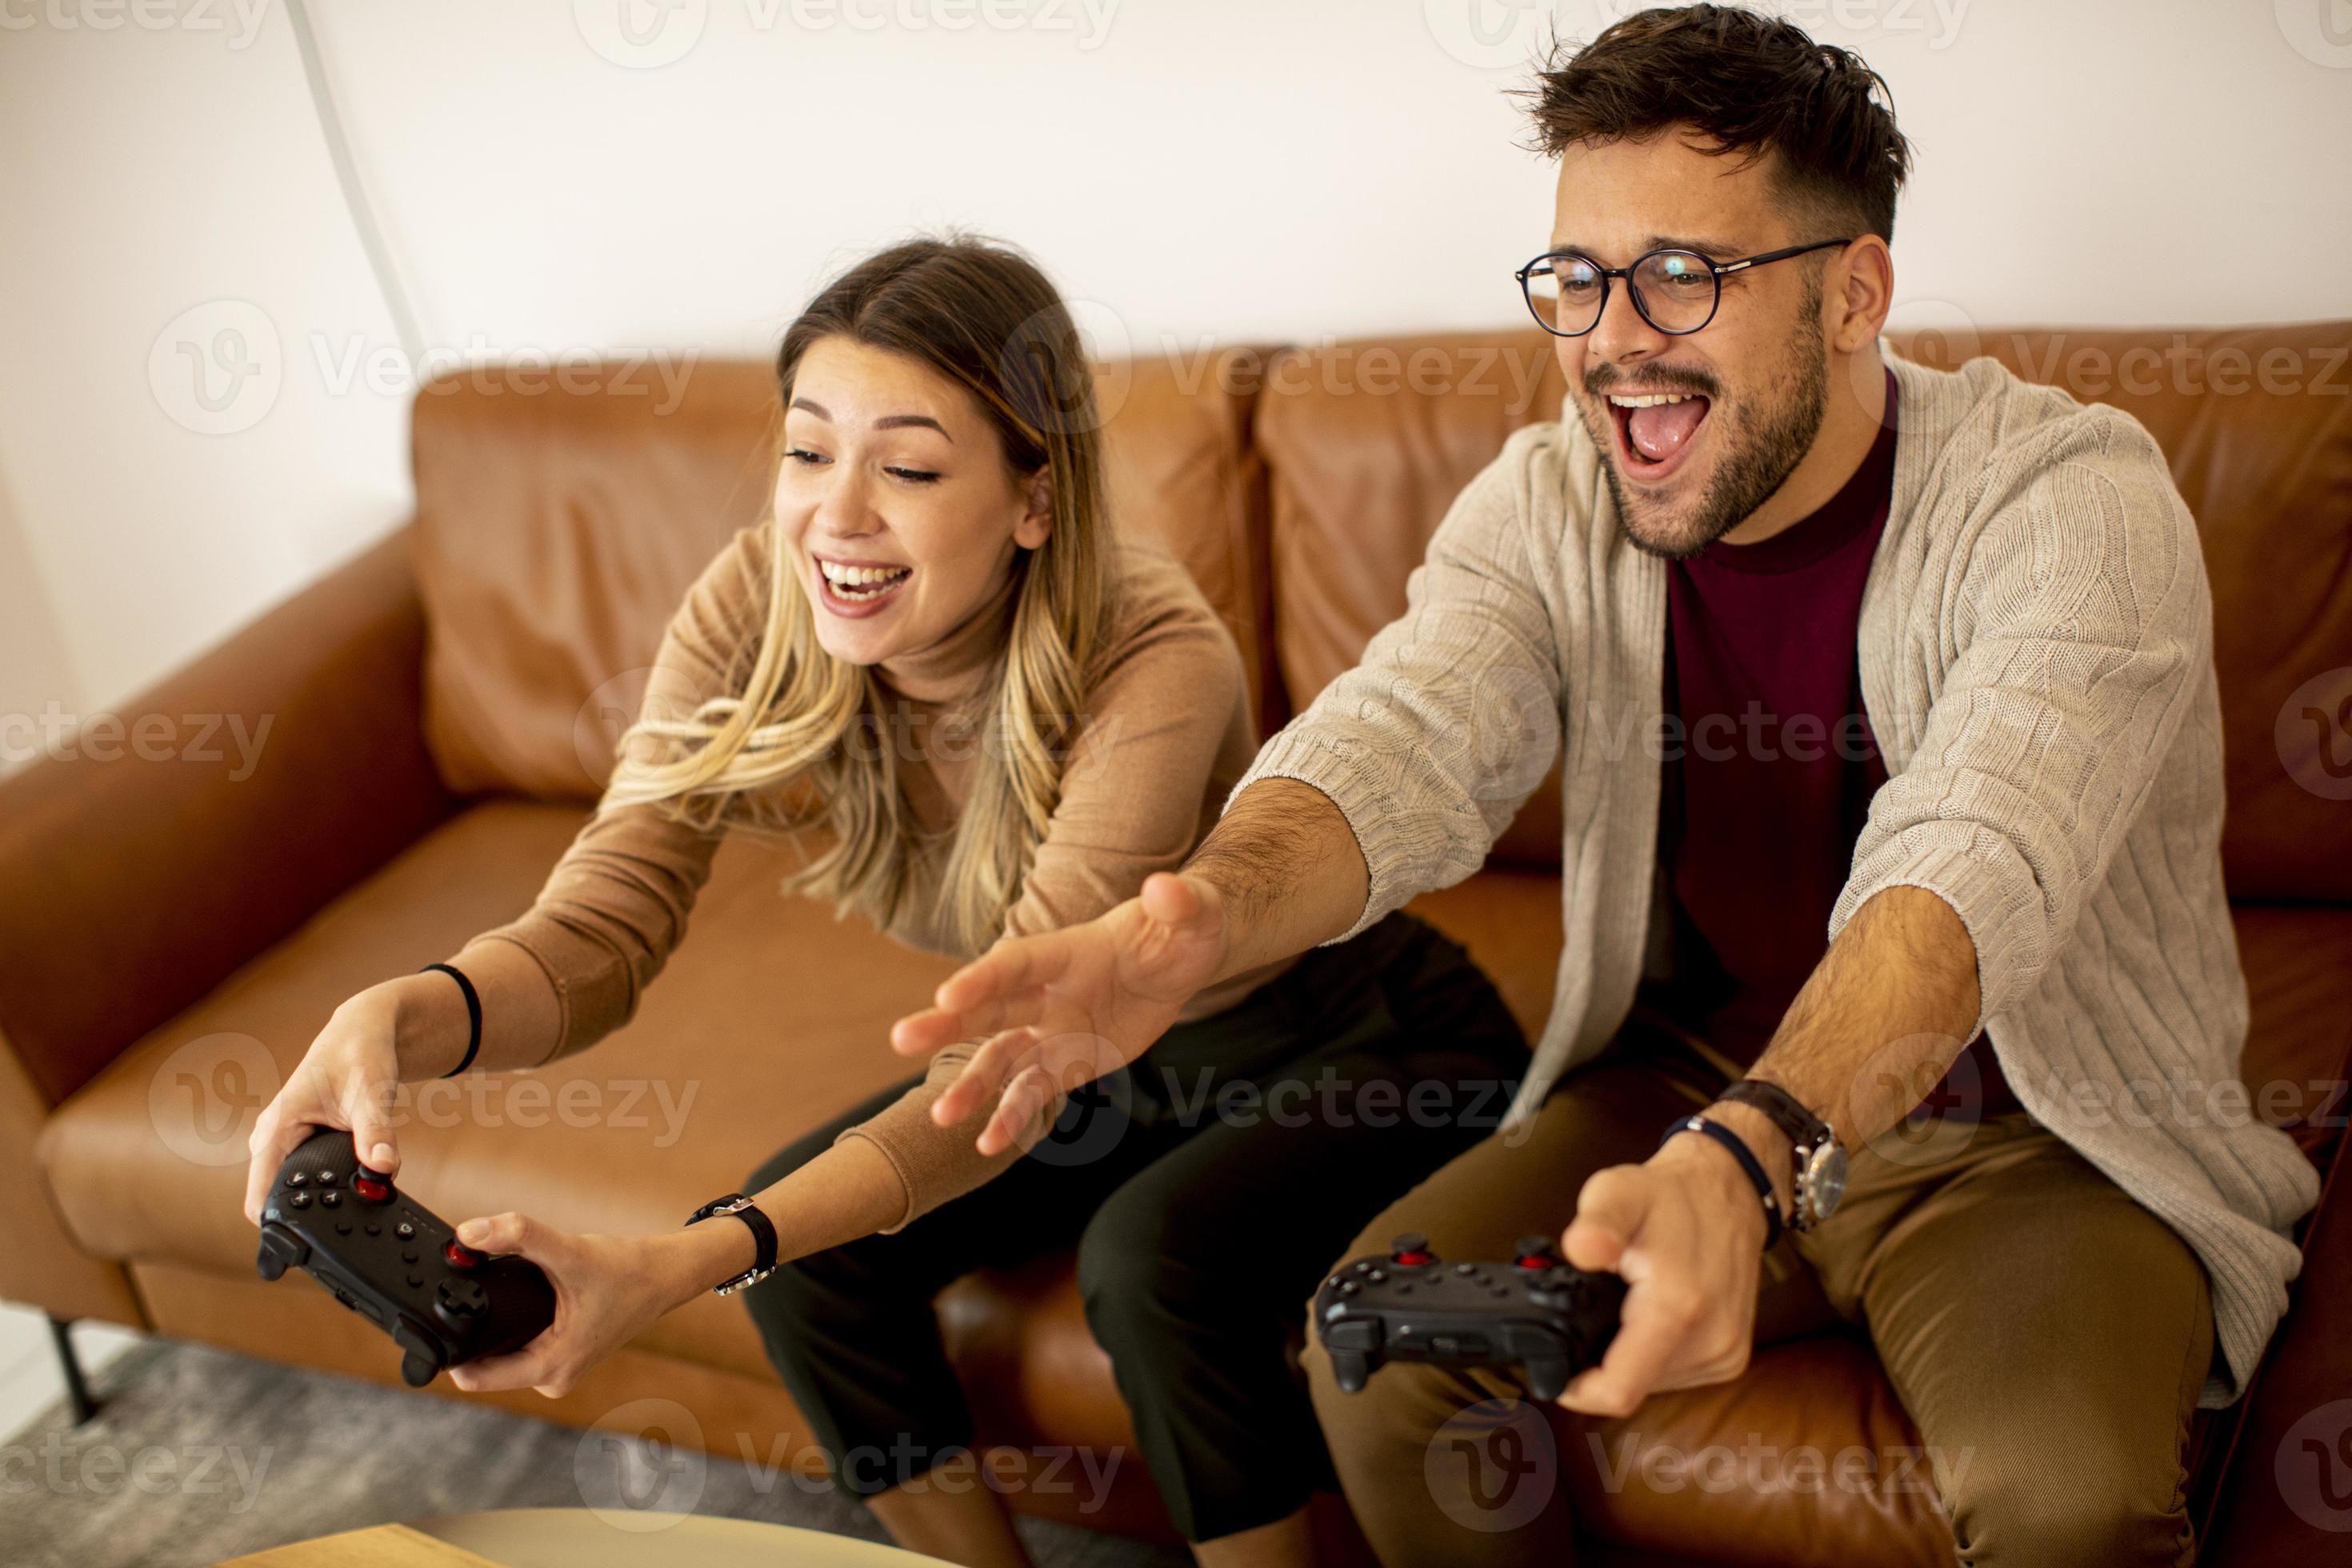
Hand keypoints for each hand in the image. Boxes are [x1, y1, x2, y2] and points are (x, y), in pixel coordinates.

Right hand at [243, 988, 407, 1223]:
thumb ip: (377, 1131)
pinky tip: (352, 1193)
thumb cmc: (360, 1054)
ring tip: (354, 1208)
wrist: (364, 1032)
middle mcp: (270, 1139)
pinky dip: (326, 1187)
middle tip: (348, 1228)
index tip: (307, 1249)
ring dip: (319, 1202)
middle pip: (275, 1199)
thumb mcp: (372, 1091)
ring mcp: (282, 1143)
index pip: (259, 1197)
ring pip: (291, 1189)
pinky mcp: (298, 1144)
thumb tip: (385, 1169)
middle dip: (307, 1218)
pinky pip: (303, 1178)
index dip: (277, 1228)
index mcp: (275, 1129)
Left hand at [443, 1214, 692, 1398]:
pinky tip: (525, 1298)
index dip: (451, 1347)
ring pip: (505, 1353)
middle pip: (487, 1362)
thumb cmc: (627, 1270)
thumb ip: (518, 1237)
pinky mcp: (565, 1357)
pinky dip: (516, 1323)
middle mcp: (554, 1379)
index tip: (440, 1314)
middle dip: (477, 1328)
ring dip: (497, 1324)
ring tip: (508, 1291)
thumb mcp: (569, 1251)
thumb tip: (468, 1232)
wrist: (666, 1274)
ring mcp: (560, 1371)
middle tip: (479, 1290)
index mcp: (551, 1370)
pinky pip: (522, 1347)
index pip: (475, 1376)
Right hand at [890, 871, 1229, 1155]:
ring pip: (999, 1058)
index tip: (947, 995)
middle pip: (989, 1008)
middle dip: (945, 1024)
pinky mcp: (1065, 1062)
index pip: (1016, 963)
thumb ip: (1177, 903)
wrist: (1181, 959)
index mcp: (1066, 950)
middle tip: (900, 1039)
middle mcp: (1047, 991)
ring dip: (970, 1085)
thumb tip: (1165, 888)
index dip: (983, 977)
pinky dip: (1011, 1117)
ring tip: (940, 1118)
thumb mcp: (1193, 912)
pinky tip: (987, 1146)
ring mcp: (1051, 1029)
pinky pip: (1031, 1092)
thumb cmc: (1184, 925)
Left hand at [1551, 1112, 1778, 1417]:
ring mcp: (1726, 1354)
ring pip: (1652, 1385)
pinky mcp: (1732, 1357)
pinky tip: (1647, 1318)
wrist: (1728, 1193)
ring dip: (1628, 1357)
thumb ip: (1596, 1222)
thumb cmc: (1669, 1195)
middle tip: (1591, 1314)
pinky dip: (1652, 1354)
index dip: (1577, 1391)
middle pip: (1630, 1388)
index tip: (1555, 1368)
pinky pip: (1675, 1374)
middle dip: (1600, 1362)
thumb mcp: (1619, 1191)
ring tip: (1624, 1308)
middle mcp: (1710, 1341)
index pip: (1619, 1391)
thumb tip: (1581, 1248)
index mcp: (1677, 1308)